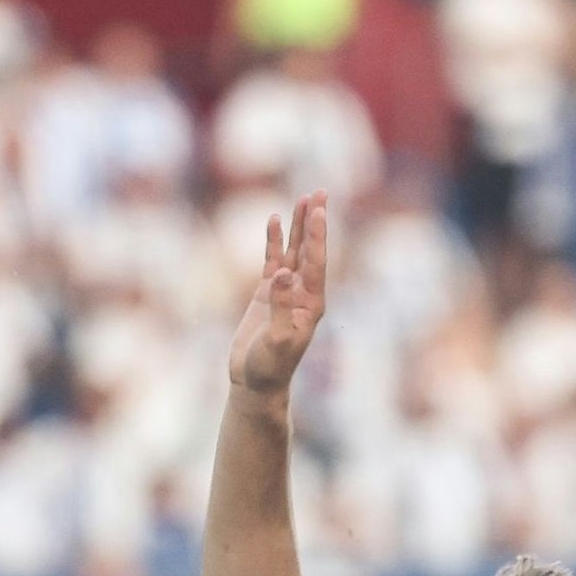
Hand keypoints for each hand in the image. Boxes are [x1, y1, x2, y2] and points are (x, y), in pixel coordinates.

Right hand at [227, 192, 330, 397]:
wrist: (255, 383)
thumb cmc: (270, 368)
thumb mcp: (277, 340)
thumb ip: (280, 306)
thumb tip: (282, 273)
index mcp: (311, 303)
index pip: (316, 262)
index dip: (317, 235)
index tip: (318, 210)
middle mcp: (302, 293)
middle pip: (311, 249)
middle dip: (315, 221)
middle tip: (320, 192)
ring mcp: (284, 291)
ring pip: (293, 251)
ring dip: (298, 226)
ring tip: (303, 198)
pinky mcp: (266, 294)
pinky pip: (271, 260)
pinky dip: (273, 241)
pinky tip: (273, 220)